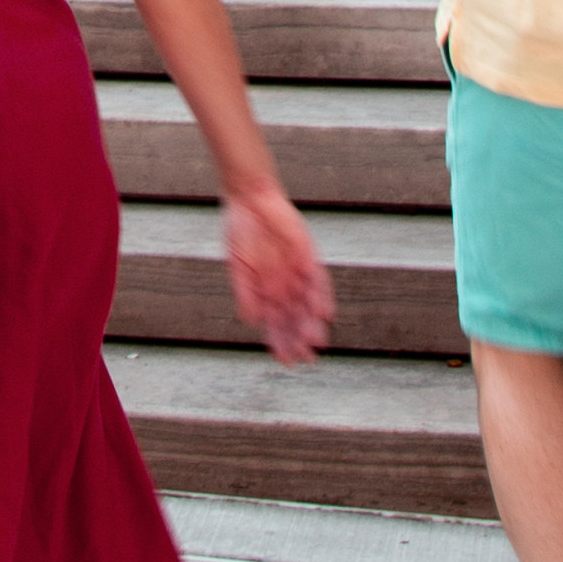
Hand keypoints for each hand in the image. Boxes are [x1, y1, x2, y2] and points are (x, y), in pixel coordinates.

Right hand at [223, 183, 334, 363]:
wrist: (250, 199)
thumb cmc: (240, 232)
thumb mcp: (238, 266)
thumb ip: (245, 293)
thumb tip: (251, 321)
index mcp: (266, 292)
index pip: (276, 325)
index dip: (281, 344)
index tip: (286, 363)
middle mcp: (284, 286)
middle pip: (295, 320)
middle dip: (299, 339)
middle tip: (306, 358)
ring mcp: (298, 273)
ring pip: (308, 305)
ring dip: (312, 323)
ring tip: (315, 341)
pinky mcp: (308, 257)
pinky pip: (319, 281)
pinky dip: (322, 297)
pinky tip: (324, 313)